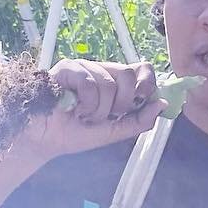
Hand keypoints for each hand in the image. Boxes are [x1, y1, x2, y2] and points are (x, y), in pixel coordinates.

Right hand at [27, 59, 163, 158]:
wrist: (44, 140)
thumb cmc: (74, 134)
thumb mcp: (113, 132)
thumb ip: (139, 121)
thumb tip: (163, 104)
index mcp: (115, 83)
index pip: (142, 69)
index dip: (148, 83)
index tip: (142, 100)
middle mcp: (102, 71)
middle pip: (129, 75)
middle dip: (121, 104)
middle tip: (105, 117)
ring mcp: (85, 67)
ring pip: (109, 83)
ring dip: (98, 110)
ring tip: (82, 116)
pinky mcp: (68, 68)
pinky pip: (90, 83)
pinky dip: (85, 104)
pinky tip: (72, 110)